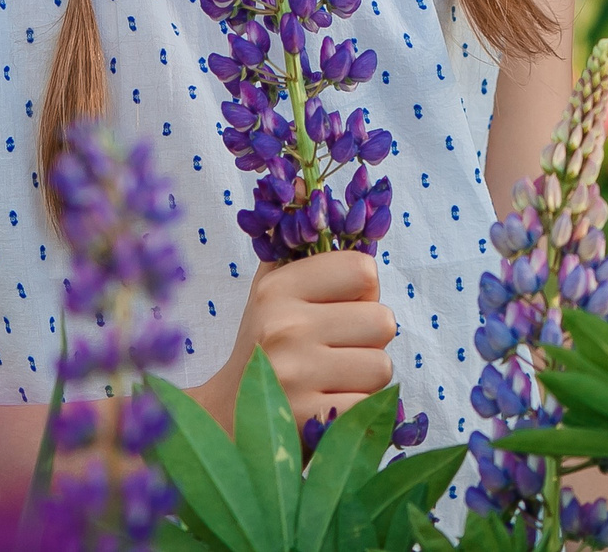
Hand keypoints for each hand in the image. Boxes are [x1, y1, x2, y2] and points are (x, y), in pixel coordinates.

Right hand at [188, 250, 396, 431]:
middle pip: (383, 321)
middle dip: (367, 339)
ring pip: (382, 366)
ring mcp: (296, 375)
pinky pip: (370, 406)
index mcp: (278, 289)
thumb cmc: (262, 349)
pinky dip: (356, 410)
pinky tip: (326, 406)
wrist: (224, 422)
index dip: (362, 292)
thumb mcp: (268, 291)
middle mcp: (285, 327)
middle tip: (336, 349)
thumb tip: (306, 186)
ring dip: (364, 378)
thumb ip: (294, 246)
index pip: (363, 270)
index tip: (340, 307)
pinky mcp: (309, 420)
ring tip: (330, 379)